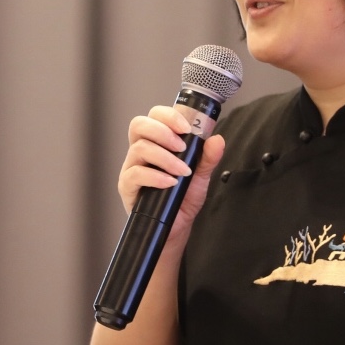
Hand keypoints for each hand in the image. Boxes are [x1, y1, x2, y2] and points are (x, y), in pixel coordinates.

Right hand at [117, 106, 226, 238]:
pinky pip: (135, 174)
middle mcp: (140, 151)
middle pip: (138, 125)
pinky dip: (155, 176)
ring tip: (182, 171)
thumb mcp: (200, 176)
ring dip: (164, 157)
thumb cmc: (182, 199)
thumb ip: (208, 157)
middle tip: (182, 147)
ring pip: (139, 148)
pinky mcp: (127, 186)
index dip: (168, 116)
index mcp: (156, 142)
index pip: (154, 116)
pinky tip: (170, 183)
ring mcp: (131, 168)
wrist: (176, 228)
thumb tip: (217, 139)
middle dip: (162, 131)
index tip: (186, 128)